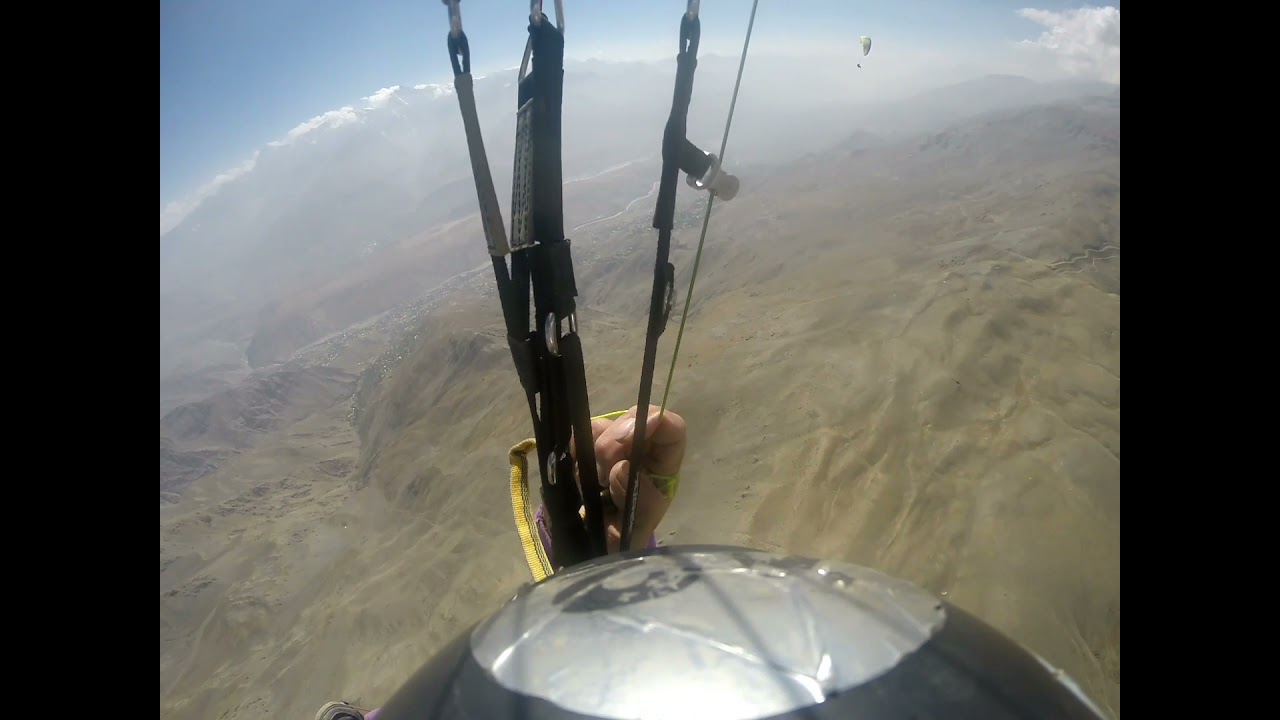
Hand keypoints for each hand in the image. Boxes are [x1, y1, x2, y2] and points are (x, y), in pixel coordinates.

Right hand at [576, 405, 685, 553]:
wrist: (595, 546)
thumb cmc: (626, 537)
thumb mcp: (637, 527)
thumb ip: (637, 501)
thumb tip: (622, 467)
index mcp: (662, 468)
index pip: (671, 429)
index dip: (655, 421)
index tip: (627, 435)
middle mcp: (642, 452)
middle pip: (632, 421)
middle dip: (612, 443)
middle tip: (601, 476)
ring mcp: (615, 448)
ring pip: (603, 427)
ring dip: (593, 452)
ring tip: (594, 483)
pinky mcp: (588, 450)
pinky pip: (580, 436)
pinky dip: (576, 449)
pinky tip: (578, 471)